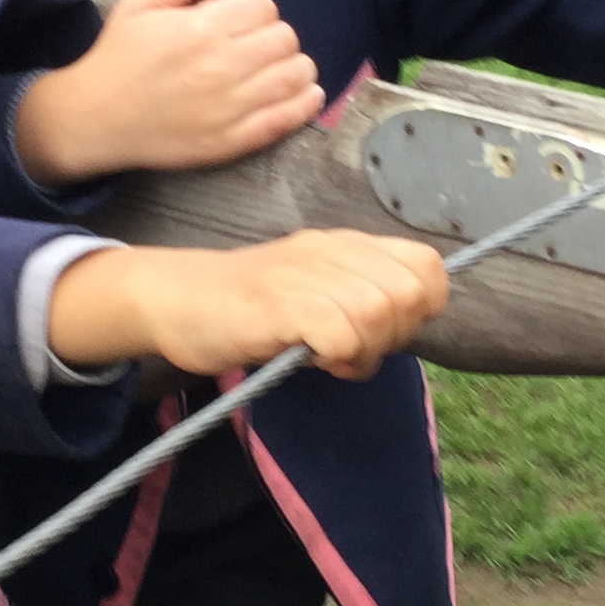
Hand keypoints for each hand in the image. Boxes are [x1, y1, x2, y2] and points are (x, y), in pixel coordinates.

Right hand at [13, 0, 322, 185]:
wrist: (96, 119)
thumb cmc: (119, 57)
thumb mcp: (139, 0)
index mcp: (201, 27)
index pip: (263, 6)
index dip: (254, 10)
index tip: (239, 22)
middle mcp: (222, 65)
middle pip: (285, 38)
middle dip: (274, 37)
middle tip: (256, 47)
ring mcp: (232, 106)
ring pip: (296, 75)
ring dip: (295, 67)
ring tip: (279, 69)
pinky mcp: (234, 140)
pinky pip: (289, 118)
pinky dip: (305, 102)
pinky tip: (304, 94)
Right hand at [46, 231, 449, 382]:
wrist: (176, 298)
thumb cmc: (249, 307)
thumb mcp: (316, 291)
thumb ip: (362, 299)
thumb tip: (410, 323)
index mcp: (346, 245)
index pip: (427, 266)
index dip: (422, 306)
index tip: (386, 331)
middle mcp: (331, 251)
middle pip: (410, 294)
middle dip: (395, 335)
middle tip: (356, 350)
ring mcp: (303, 274)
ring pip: (379, 313)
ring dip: (364, 350)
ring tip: (332, 358)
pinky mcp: (277, 304)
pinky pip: (341, 335)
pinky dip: (338, 357)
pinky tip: (314, 360)